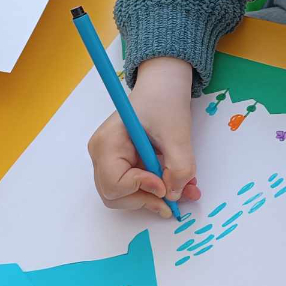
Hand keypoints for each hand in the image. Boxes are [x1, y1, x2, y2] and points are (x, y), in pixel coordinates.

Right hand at [87, 56, 201, 216]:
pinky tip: (178, 185)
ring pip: (127, 196)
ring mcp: (111, 161)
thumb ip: (179, 166)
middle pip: (116, 196)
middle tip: (175, 198)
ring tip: (184, 191)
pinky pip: (137, 187)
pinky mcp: (125, 164)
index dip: (141, 189)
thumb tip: (173, 195)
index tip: (166, 185)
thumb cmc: (164, 100)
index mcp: (107, 143)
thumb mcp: (177, 133)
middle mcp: (102, 155)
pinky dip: (157, 190)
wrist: (164, 86)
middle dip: (147, 200)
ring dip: (155, 198)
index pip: (114, 183)